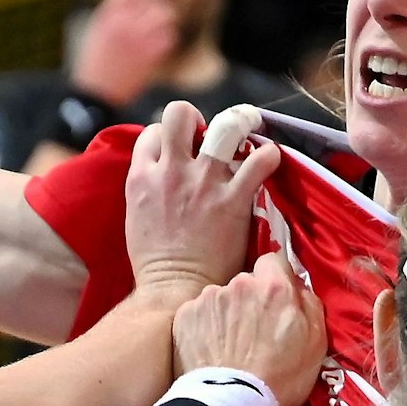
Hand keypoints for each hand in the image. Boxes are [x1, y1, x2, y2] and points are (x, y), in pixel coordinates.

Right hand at [69, 0, 178, 106]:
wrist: (97, 93)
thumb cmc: (95, 63)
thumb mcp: (96, 31)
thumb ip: (113, 13)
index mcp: (108, 17)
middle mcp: (124, 24)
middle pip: (152, 0)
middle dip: (156, 6)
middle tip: (157, 15)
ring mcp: (139, 39)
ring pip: (164, 16)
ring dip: (165, 20)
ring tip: (160, 28)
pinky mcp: (151, 56)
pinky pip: (169, 37)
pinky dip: (167, 39)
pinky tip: (159, 45)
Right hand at [123, 101, 280, 300]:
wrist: (173, 291)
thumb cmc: (154, 264)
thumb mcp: (136, 216)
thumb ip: (149, 189)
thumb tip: (162, 177)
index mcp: (143, 177)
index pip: (152, 132)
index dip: (168, 135)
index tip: (181, 147)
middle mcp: (172, 171)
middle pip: (180, 113)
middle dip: (197, 117)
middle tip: (212, 133)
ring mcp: (203, 182)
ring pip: (223, 126)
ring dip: (238, 124)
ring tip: (248, 131)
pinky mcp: (232, 199)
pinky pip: (259, 161)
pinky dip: (268, 156)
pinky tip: (269, 161)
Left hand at [173, 253, 327, 405]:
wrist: (231, 403)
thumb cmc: (281, 378)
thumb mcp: (316, 342)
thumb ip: (309, 304)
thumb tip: (298, 287)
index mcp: (273, 287)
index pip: (273, 261)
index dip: (276, 279)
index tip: (276, 300)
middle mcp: (238, 284)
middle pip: (246, 281)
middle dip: (251, 299)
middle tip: (254, 331)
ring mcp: (208, 298)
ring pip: (221, 298)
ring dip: (227, 314)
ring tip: (231, 345)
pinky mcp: (185, 316)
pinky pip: (199, 313)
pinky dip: (205, 327)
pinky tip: (212, 350)